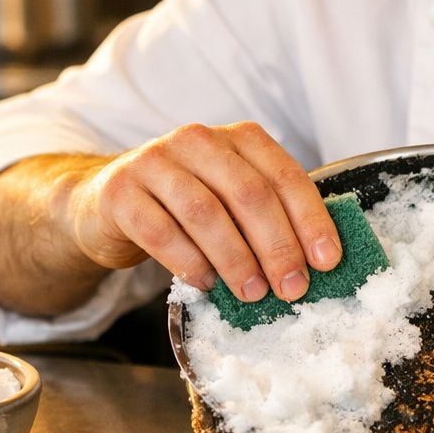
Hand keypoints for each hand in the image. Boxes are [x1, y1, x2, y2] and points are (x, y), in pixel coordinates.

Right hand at [60, 122, 341, 302]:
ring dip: (236, 259)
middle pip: (249, 193)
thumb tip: (316, 262)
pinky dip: (189, 262)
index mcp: (236, 139)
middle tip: (292, 287)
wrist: (106, 204)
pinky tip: (206, 284)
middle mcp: (197, 141)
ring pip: (206, 212)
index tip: (327, 260)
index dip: (310, 220)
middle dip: (277, 245)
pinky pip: (160, 231)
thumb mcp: (229, 199)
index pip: (284, 176)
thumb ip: (267, 217)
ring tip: (253, 292)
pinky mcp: (120, 192)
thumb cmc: (182, 207)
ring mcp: (154, 162)